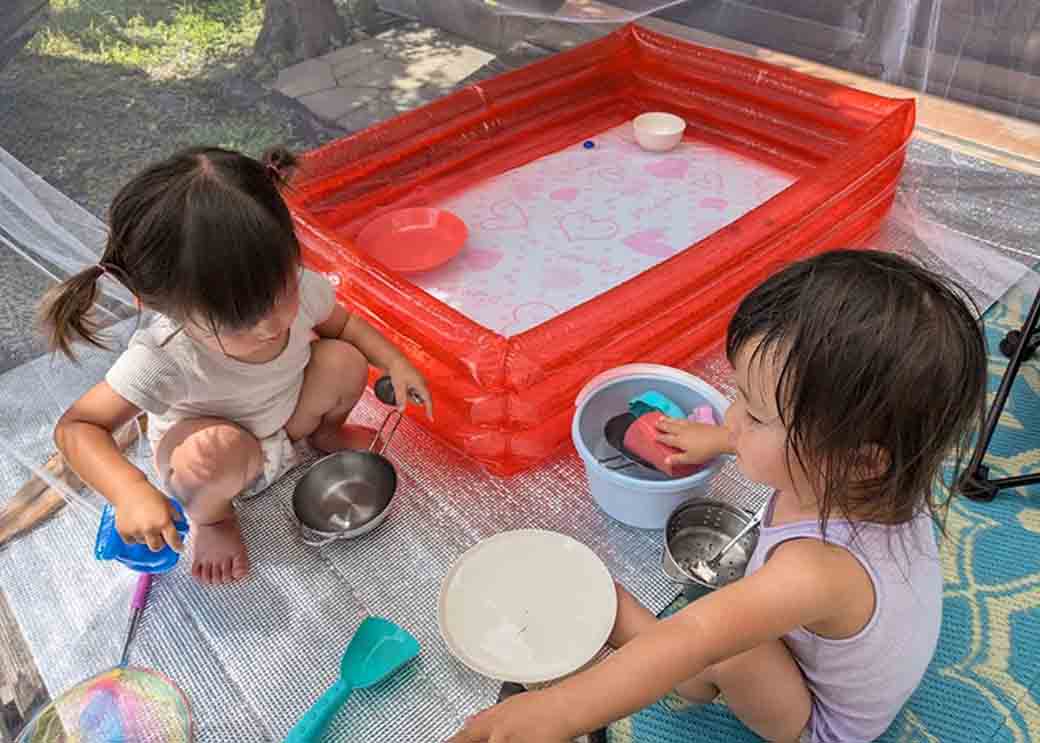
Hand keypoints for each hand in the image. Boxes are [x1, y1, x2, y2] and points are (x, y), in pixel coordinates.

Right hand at [114, 482, 183, 552]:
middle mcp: (149, 529)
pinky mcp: (124, 532)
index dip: (178, 546)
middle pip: (157, 547)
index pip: (173, 540)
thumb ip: (176, 516)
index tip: (180, 549)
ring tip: (145, 523)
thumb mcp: (168, 504)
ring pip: (144, 543)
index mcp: (163, 521)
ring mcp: (136, 531)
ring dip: (146, 537)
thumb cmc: (150, 495)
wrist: (129, 490)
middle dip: (160, 543)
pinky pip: (132, 541)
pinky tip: (136, 525)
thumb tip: (181, 527)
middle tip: (160, 535)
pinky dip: (135, 536)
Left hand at [388, 359, 433, 419]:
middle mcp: (422, 383)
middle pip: (420, 398)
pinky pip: (413, 390)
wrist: (394, 359)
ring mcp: (419, 381)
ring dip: (408, 395)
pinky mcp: (414, 380)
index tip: (431, 419)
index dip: (429, 410)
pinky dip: (407, 391)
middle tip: (402, 392)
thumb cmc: (398, 370)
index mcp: (421, 384)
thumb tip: (401, 410)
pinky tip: (401, 385)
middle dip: (411, 399)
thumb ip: (401, 400)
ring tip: (400, 386)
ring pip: (415, 394)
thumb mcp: (399, 387)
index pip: (428, 401)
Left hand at [448, 690, 575, 742]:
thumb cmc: (540, 705)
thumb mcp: (508, 704)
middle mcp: (498, 738)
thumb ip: (486, 716)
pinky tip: (523, 739)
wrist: (562, 710)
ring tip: (514, 737)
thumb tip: (468, 722)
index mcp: (491, 724)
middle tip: (493, 738)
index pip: (462, 739)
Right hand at [655, 417, 732, 468]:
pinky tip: (677, 419)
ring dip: (667, 420)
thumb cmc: (706, 450)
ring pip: (675, 421)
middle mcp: (682, 431)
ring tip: (661, 417)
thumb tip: (666, 460)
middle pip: (669, 427)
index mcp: (679, 440)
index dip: (659, 437)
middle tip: (654, 423)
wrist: (720, 438)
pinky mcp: (696, 423)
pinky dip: (677, 419)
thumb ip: (677, 459)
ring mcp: (689, 426)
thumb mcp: (690, 458)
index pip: (666, 438)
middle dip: (661, 425)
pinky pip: (682, 420)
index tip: (653, 436)